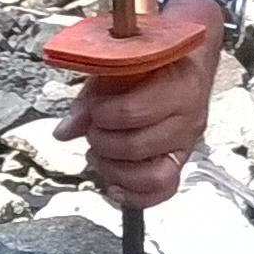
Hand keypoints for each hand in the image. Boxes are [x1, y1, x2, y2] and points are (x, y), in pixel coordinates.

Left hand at [54, 0, 223, 207]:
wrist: (189, 58)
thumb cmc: (154, 59)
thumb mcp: (121, 65)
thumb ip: (92, 98)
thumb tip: (64, 132)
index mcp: (178, 85)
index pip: (132, 112)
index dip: (102, 114)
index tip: (94, 107)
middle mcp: (188, 117)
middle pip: (137, 147)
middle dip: (103, 142)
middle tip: (94, 131)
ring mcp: (186, 143)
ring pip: (153, 176)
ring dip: (116, 170)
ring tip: (99, 156)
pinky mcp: (181, 160)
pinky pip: (163, 190)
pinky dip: (135, 195)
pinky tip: (114, 184)